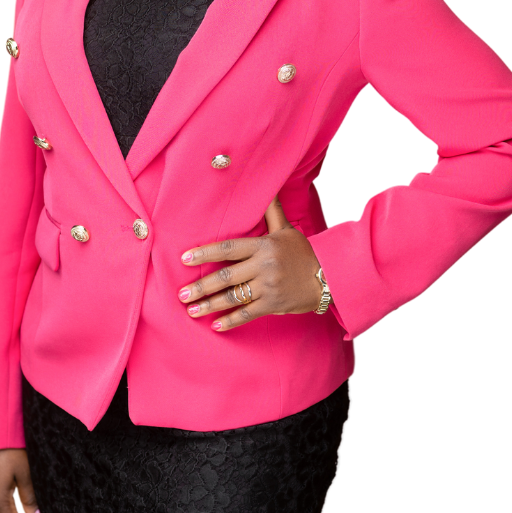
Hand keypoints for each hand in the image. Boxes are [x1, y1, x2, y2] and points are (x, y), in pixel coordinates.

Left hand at [178, 195, 322, 330]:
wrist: (329, 277)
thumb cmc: (304, 252)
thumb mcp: (286, 229)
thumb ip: (272, 212)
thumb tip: (267, 187)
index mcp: (263, 246)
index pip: (228, 248)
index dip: (205, 253)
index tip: (185, 259)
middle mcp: (264, 266)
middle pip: (225, 276)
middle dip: (201, 286)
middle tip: (181, 293)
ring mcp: (268, 287)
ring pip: (233, 297)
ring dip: (209, 305)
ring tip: (190, 310)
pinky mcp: (273, 305)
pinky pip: (247, 314)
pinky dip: (230, 320)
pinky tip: (215, 325)